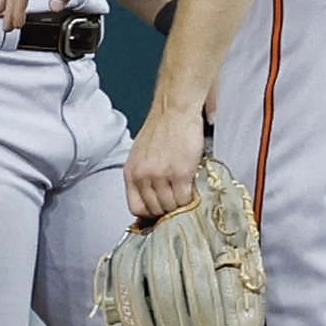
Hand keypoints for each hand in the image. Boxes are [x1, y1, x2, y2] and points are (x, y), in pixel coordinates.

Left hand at [125, 102, 207, 220]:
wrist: (174, 111)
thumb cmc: (160, 128)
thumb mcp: (140, 154)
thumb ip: (143, 175)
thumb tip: (152, 194)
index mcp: (131, 172)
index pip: (136, 207)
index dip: (149, 214)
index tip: (159, 213)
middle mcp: (143, 176)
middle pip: (155, 209)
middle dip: (167, 211)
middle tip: (177, 207)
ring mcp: (162, 176)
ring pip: (171, 206)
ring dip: (180, 206)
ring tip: (187, 199)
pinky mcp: (181, 173)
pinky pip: (185, 197)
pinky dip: (191, 199)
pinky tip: (194, 193)